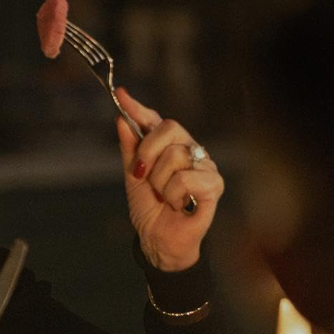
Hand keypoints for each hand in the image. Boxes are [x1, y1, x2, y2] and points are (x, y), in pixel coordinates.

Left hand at [116, 88, 224, 270]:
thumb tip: (121, 119)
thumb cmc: (150, 209)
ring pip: (175, 156)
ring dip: (159, 182)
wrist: (157, 239)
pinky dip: (173, 195)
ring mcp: (204, 166)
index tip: (120, 95)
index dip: (138, 107)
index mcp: (170, 146)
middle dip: (147, 152)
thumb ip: (130, 148)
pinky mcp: (213, 185)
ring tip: (164, 197)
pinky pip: (185, 178)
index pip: (156, 119)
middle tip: (142, 175)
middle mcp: (190, 151)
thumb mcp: (132, 176)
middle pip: (169, 128)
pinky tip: (178, 204)